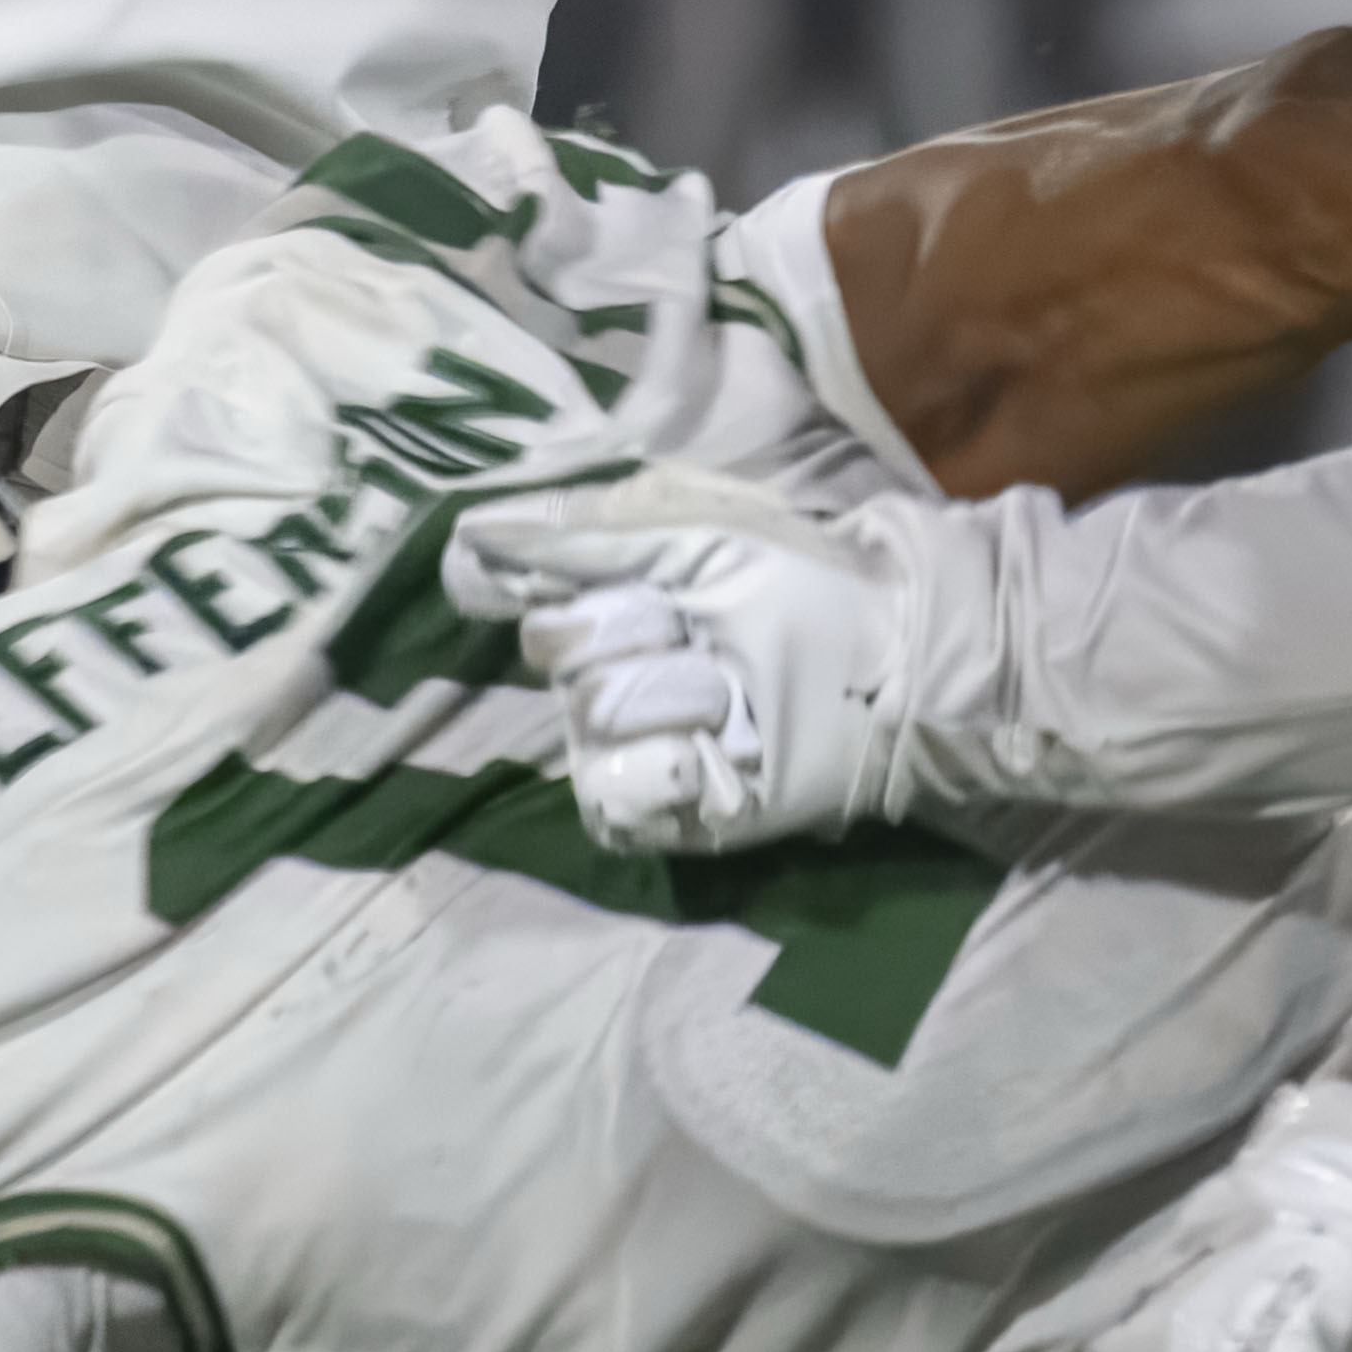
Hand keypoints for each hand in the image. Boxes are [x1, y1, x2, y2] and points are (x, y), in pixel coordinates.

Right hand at [445, 468, 952, 848]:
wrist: (883, 653)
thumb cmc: (796, 579)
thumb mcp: (687, 534)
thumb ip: (577, 536)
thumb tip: (469, 533)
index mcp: (607, 618)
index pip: (542, 615)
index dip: (600, 597)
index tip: (659, 586)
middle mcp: (607, 687)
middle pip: (564, 665)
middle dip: (646, 636)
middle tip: (716, 635)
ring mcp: (634, 755)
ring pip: (590, 726)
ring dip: (678, 696)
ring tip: (738, 693)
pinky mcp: (668, 818)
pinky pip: (613, 801)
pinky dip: (669, 770)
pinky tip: (719, 753)